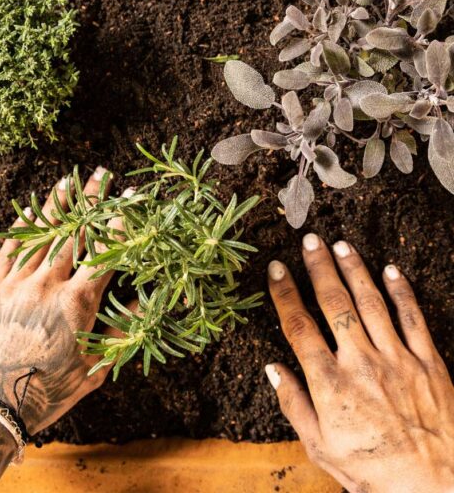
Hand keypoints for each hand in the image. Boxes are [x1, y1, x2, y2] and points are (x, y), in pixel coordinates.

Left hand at [0, 166, 124, 433]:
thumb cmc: (46, 392)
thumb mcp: (93, 367)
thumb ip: (120, 331)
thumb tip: (145, 304)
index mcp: (77, 303)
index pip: (106, 251)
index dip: (120, 222)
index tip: (130, 198)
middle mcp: (48, 285)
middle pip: (74, 233)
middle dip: (90, 200)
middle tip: (100, 174)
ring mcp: (16, 283)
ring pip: (41, 235)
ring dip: (57, 206)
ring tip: (68, 181)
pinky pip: (8, 250)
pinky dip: (22, 227)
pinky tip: (31, 209)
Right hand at [266, 233, 453, 492]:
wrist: (435, 489)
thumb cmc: (372, 471)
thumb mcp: (320, 447)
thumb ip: (294, 404)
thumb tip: (272, 369)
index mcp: (330, 384)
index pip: (299, 327)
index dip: (285, 294)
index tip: (277, 270)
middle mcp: (361, 363)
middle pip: (334, 304)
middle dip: (320, 268)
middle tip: (310, 240)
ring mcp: (397, 360)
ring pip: (371, 303)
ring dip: (355, 270)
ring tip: (341, 245)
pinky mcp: (428, 363)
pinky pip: (413, 319)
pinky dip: (402, 292)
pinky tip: (391, 270)